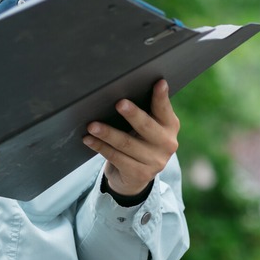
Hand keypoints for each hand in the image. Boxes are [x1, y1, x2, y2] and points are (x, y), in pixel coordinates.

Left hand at [83, 79, 178, 196]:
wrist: (136, 176)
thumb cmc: (138, 140)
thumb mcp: (146, 126)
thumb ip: (142, 111)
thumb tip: (118, 88)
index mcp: (170, 126)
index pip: (164, 109)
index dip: (161, 96)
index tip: (159, 82)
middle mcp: (167, 143)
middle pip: (146, 126)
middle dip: (132, 114)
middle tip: (119, 103)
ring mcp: (155, 161)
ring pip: (126, 143)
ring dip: (107, 133)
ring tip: (92, 125)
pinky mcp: (140, 174)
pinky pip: (116, 157)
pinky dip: (100, 147)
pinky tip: (88, 139)